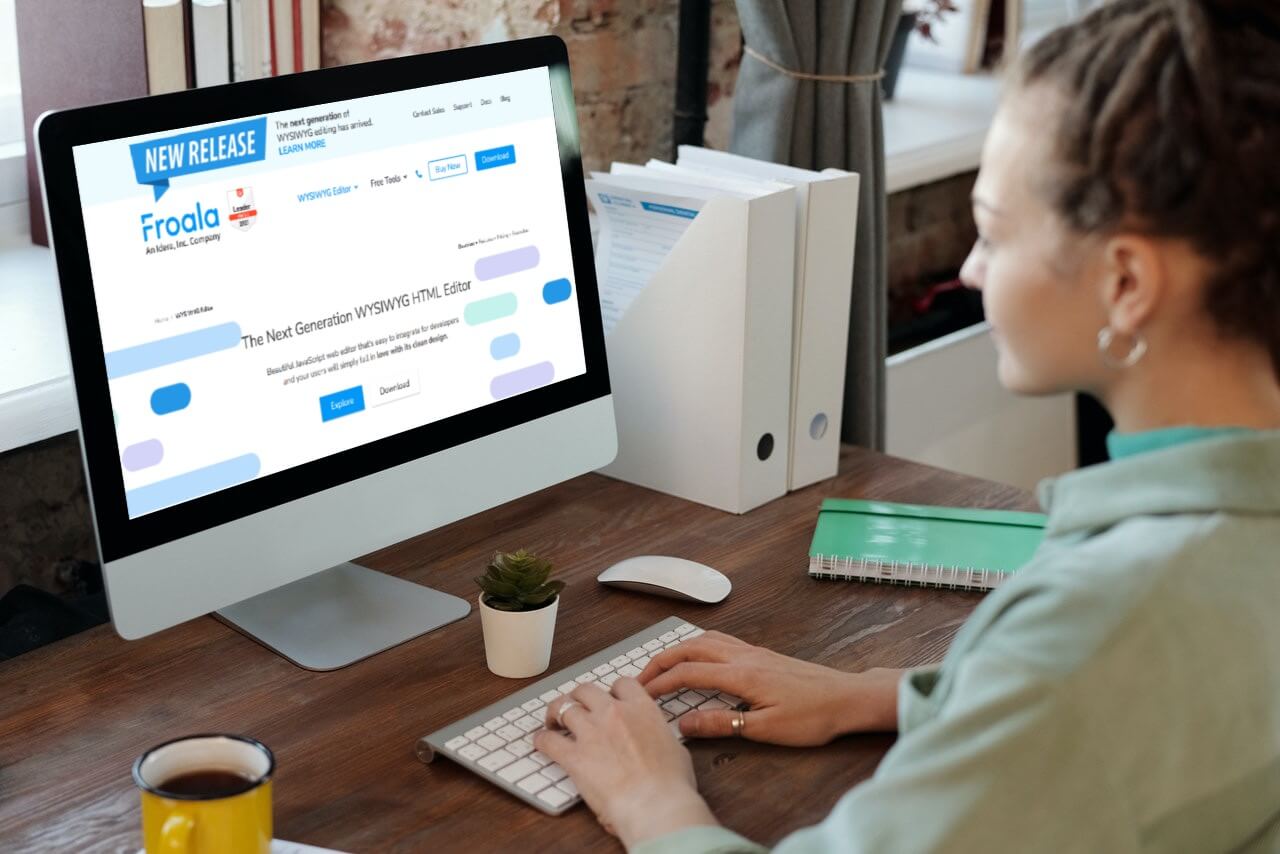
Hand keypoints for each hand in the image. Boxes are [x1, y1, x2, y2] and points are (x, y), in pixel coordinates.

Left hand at [536, 680, 718, 846]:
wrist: (656, 804)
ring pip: (564, 707)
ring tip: (552, 720)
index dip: (612, 690)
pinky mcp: (574, 756)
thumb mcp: (676, 750)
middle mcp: (614, 713)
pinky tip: (541, 742)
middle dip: (579, 696)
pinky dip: (542, 740)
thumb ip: (660, 737)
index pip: (622, 684)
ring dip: (556, 712)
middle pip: (587, 690)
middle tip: (576, 706)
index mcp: (642, 709)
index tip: (608, 699)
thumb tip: (661, 742)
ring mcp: (592, 732)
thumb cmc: (671, 784)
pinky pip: (549, 740)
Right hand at [638, 631, 903, 745]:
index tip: (640, 695)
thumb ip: (722, 724)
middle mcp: (743, 655)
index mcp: (741, 674)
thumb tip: (684, 723)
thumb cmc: (813, 716)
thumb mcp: (766, 729)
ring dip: (679, 649)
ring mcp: (753, 651)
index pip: (688, 672)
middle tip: (640, 676)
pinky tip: (699, 655)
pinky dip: (699, 644)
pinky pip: (721, 640)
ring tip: (662, 665)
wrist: (848, 697)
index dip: (660, 683)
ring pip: (705, 639)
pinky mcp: (762, 653)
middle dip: (661, 660)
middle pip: (690, 648)